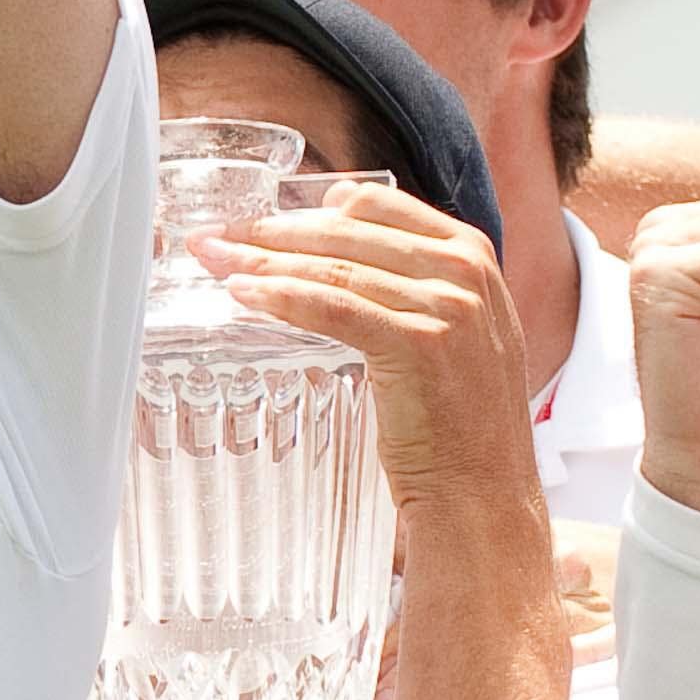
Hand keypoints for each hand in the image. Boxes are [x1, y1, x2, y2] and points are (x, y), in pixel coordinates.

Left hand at [194, 181, 542, 512]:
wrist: (484, 494)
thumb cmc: (457, 420)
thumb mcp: (452, 329)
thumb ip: (408, 281)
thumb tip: (327, 239)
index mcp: (471, 254)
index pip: (374, 205)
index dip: (305, 209)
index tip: (257, 221)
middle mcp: (464, 271)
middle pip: (345, 231)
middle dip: (270, 231)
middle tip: (217, 239)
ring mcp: (447, 307)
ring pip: (333, 268)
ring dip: (263, 261)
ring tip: (215, 263)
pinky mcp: (421, 345)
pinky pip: (334, 308)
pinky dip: (282, 297)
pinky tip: (243, 295)